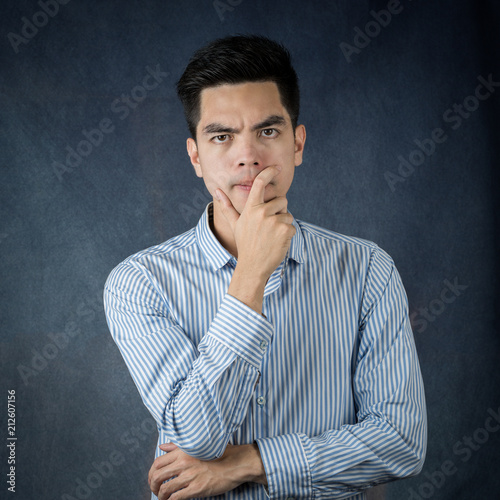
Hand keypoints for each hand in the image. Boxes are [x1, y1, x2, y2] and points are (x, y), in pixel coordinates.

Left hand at [148, 443, 266, 498]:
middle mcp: (184, 463)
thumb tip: (162, 446)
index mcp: (183, 452)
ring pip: (165, 488)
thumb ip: (178, 446)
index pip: (158, 462)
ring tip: (162, 498)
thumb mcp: (197, 446)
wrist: (235, 464)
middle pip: (158, 476)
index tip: (153, 479)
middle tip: (155, 490)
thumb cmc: (218, 454)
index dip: (151, 473)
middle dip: (153, 486)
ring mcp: (190, 476)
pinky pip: (176, 497)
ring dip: (160, 496)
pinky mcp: (196, 488)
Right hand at [216, 166, 295, 312]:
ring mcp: (274, 221)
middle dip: (279, 211)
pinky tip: (277, 242)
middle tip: (269, 226)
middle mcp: (262, 212)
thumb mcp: (235, 224)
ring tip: (272, 235)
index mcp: (250, 208)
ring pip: (288, 214)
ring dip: (284, 224)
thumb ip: (227, 206)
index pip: (260, 184)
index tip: (276, 167)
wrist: (253, 266)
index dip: (268, 173)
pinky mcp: (285, 230)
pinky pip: (292, 226)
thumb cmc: (244, 244)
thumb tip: (217, 191)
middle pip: (282, 200)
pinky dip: (288, 234)